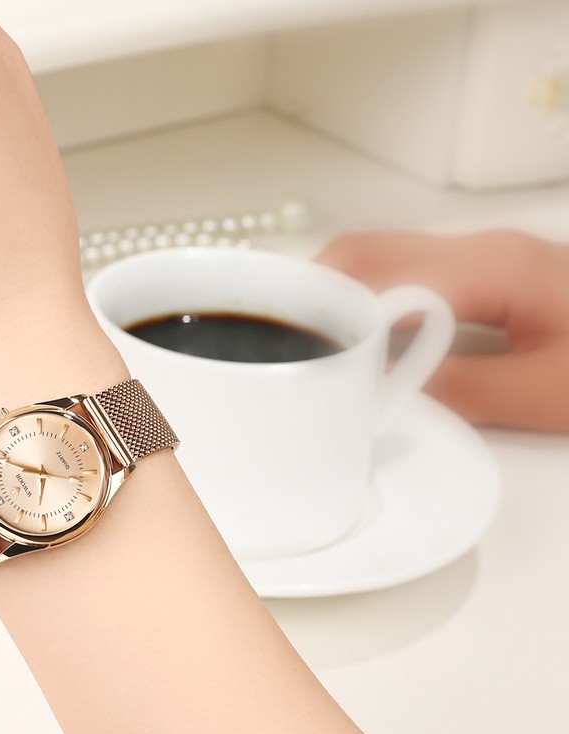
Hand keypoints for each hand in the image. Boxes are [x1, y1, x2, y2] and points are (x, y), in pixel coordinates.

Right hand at [318, 230, 568, 431]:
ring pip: (385, 257)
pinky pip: (409, 273)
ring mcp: (486, 256)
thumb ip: (462, 390)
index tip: (306, 355)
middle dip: (316, 291)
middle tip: (285, 340)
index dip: (333, 316)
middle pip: (371, 249)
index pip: (384, 280)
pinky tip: (361, 335)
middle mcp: (484, 249)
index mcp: (494, 267)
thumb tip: (387, 390)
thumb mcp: (545, 391)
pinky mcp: (490, 273)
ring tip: (313, 343)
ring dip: (341, 293)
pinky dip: (369, 297)